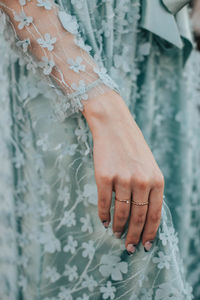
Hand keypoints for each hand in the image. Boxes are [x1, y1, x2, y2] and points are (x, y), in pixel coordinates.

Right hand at [82, 90, 163, 252]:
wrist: (114, 126)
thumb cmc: (132, 147)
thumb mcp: (149, 166)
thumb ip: (150, 188)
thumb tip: (145, 215)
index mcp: (156, 179)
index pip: (155, 213)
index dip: (150, 232)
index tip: (146, 245)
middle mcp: (142, 181)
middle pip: (139, 216)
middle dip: (135, 236)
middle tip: (130, 248)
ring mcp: (122, 179)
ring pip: (121, 212)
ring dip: (119, 227)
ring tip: (117, 234)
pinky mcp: (104, 176)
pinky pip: (104, 202)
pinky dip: (103, 215)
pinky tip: (104, 221)